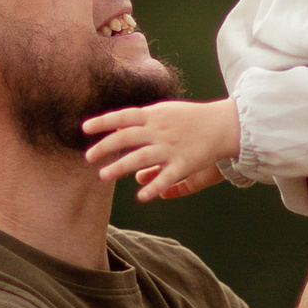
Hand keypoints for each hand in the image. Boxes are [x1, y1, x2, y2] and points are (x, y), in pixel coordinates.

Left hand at [84, 98, 242, 199]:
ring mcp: (171, 147)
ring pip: (140, 158)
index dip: (103, 122)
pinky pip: (167, 177)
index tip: (84, 129)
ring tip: (103, 175)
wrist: (223, 124)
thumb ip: (142, 120)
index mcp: (154, 115)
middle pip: (127, 138)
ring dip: (120, 167)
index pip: (123, 116)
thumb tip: (116, 130)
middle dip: (105, 147)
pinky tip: (141, 196)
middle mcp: (160, 131)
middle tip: (88, 157)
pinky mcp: (184, 163)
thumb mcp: (165, 111)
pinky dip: (154, 187)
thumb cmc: (191, 118)